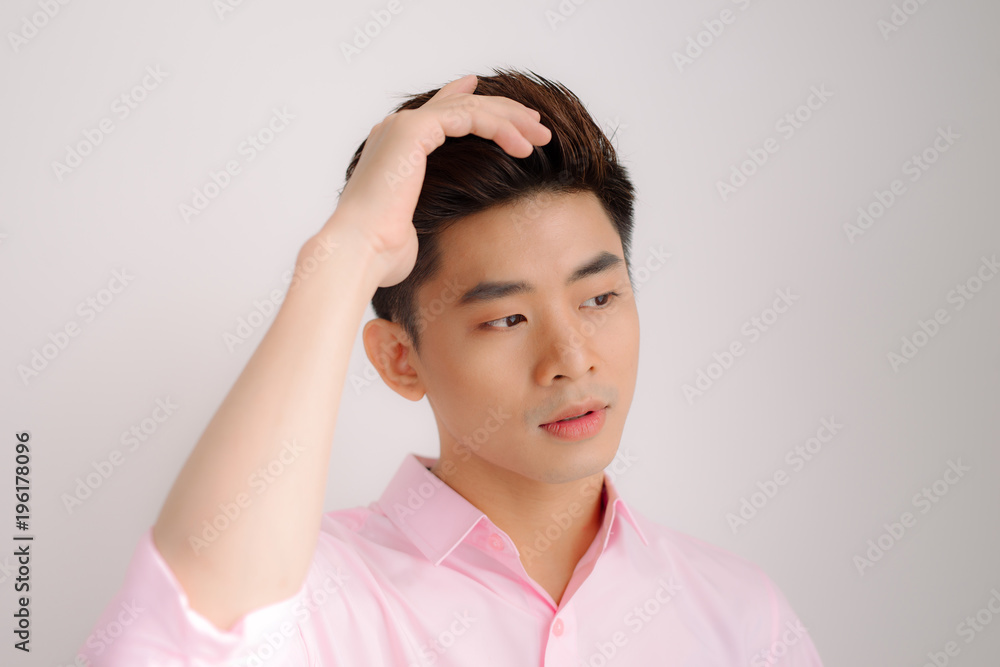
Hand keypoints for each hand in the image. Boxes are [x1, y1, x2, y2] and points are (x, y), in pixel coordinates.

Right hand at [321, 74, 551, 287]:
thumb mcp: (414, 227)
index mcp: (394, 147)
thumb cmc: (382, 252)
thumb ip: (428, 211)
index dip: (474, 105)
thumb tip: (434, 228)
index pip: (441, 113)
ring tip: (541, 137)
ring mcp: (403, 126)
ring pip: (470, 106)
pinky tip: (523, 147)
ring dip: (511, 119)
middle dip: (505, 113)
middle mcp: (396, 129)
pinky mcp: (413, 129)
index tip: (507, 111)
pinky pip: (469, 117)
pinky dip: (500, 128)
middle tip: (537, 127)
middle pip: (461, 105)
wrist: (360, 252)